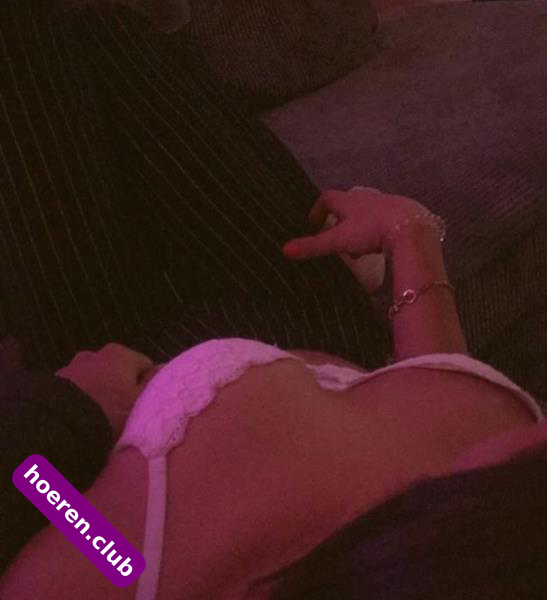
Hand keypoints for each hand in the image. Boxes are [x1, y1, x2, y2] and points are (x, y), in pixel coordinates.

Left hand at [56, 343, 161, 440]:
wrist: (61, 424)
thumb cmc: (109, 410)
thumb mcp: (140, 401)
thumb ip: (154, 383)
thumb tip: (164, 368)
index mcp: (121, 353)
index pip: (145, 365)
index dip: (148, 385)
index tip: (144, 403)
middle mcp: (96, 353)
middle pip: (118, 370)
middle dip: (121, 387)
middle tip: (123, 412)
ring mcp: (73, 366)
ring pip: (96, 379)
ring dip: (100, 392)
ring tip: (100, 416)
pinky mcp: (55, 382)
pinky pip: (77, 389)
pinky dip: (81, 398)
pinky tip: (82, 416)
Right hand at [282, 187, 427, 259]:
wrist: (411, 227)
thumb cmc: (371, 230)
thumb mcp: (339, 240)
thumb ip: (313, 246)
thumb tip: (284, 250)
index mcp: (348, 200)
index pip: (326, 198)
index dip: (317, 210)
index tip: (313, 225)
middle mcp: (365, 197)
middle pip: (345, 206)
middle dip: (337, 221)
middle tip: (333, 238)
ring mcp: (384, 204)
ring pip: (363, 214)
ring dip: (355, 228)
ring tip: (354, 248)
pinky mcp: (400, 213)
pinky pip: (380, 220)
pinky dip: (373, 231)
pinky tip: (376, 247)